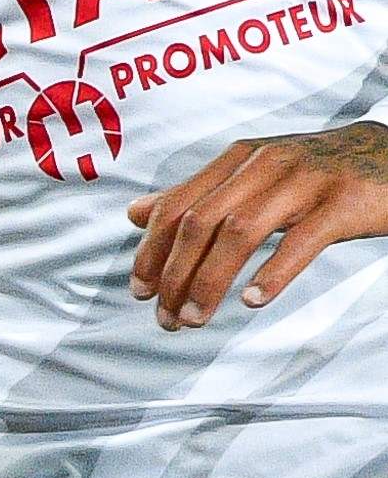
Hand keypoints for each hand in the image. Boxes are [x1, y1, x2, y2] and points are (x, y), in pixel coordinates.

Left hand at [129, 122, 387, 327]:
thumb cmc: (314, 174)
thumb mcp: (252, 176)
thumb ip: (196, 195)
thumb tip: (135, 212)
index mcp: (238, 159)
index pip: (177, 207)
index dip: (152, 252)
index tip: (140, 291)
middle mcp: (266, 165)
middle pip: (201, 223)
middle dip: (175, 276)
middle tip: (167, 318)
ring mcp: (306, 181)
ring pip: (241, 232)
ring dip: (210, 281)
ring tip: (196, 318)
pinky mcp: (343, 202)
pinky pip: (300, 241)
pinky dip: (271, 272)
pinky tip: (251, 300)